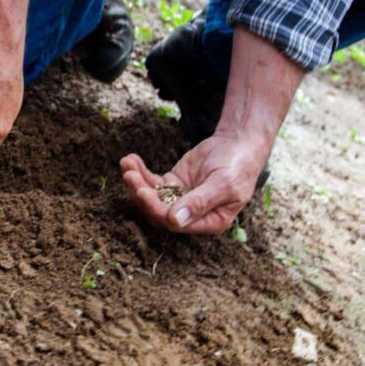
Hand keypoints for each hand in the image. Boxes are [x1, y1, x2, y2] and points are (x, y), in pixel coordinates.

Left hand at [120, 131, 270, 234]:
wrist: (239, 143)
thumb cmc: (238, 166)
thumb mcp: (223, 184)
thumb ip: (200, 202)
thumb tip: (175, 221)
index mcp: (208, 222)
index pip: (175, 222)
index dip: (156, 208)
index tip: (142, 190)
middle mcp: (191, 215)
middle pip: (158, 211)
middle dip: (141, 193)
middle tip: (129, 175)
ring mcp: (180, 199)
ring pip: (152, 196)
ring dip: (136, 182)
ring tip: (127, 164)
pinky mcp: (173, 184)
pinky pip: (152, 182)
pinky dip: (140, 172)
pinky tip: (130, 159)